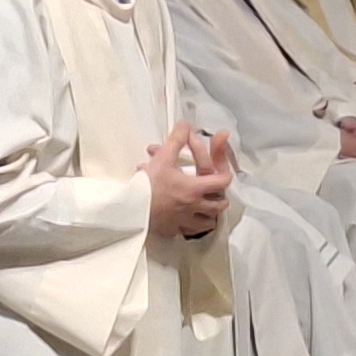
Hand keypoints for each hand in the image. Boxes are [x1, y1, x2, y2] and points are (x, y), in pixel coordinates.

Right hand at [145, 122, 232, 238]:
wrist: (131, 209)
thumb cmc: (148, 184)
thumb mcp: (163, 157)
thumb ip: (176, 139)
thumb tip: (186, 124)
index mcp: (194, 188)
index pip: (221, 182)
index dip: (225, 175)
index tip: (224, 173)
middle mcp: (194, 207)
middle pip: (218, 206)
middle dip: (221, 199)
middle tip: (217, 193)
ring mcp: (184, 221)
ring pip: (207, 223)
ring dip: (209, 215)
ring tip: (206, 209)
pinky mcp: (172, 230)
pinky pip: (188, 231)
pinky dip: (191, 227)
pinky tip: (186, 221)